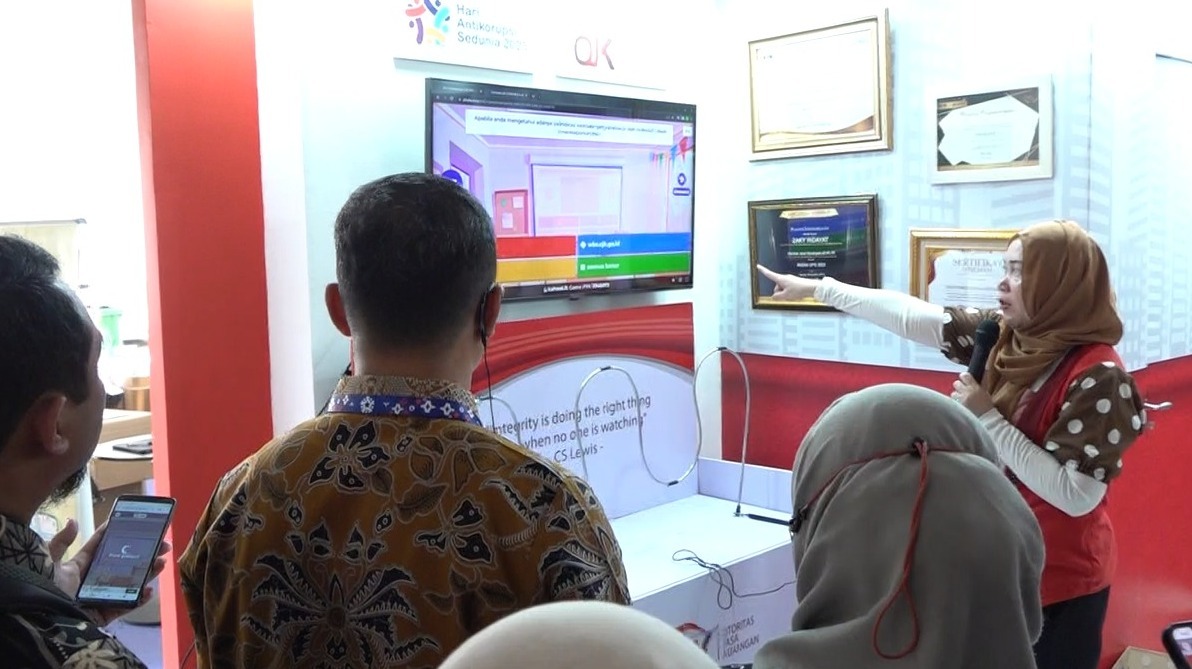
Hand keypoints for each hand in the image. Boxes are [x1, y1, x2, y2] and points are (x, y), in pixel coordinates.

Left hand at [48, 519, 171, 625]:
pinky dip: (138, 600)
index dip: (115, 535)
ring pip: (128, 583)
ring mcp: (99, 597)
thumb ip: (60, 542)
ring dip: (146, 573)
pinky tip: (149, 590)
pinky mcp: (102, 614)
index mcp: (77, 567)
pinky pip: (124, 606)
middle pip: (122, 565)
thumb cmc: (40, 589)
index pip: (100, 547)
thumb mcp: (47, 561)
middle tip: (161, 545)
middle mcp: (91, 581)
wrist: (39, 620)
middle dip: (143, 554)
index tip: (132, 524)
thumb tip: (73, 521)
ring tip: (161, 563)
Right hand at [756, 265, 818, 301]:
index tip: (758, 266)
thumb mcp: (786, 296)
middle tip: (786, 296)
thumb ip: (777, 297)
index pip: (769, 274)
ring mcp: (790, 280)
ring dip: (785, 294)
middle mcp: (785, 278)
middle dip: (779, 292)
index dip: (763, 270)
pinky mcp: (795, 283)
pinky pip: (789, 289)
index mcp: (781, 279)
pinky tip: (796, 295)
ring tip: (793, 296)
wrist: (812, 288)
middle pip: (776, 286)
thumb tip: (774, 297)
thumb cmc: (799, 290)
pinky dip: (790, 293)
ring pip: (783, 289)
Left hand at [951, 372, 994, 416]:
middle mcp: (966, 392)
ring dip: (956, 397)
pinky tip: (960, 408)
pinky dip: (955, 404)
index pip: (965, 375)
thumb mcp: (984, 394)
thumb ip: (976, 387)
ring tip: (962, 402)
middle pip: (956, 383)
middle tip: (963, 392)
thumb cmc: (987, 408)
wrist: (986, 421)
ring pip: (953, 393)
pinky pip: (952, 403)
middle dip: (959, 387)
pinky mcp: (956, 407)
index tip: (965, 380)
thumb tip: (970, 381)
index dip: (964, 378)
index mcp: (975, 387)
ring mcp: (960, 400)